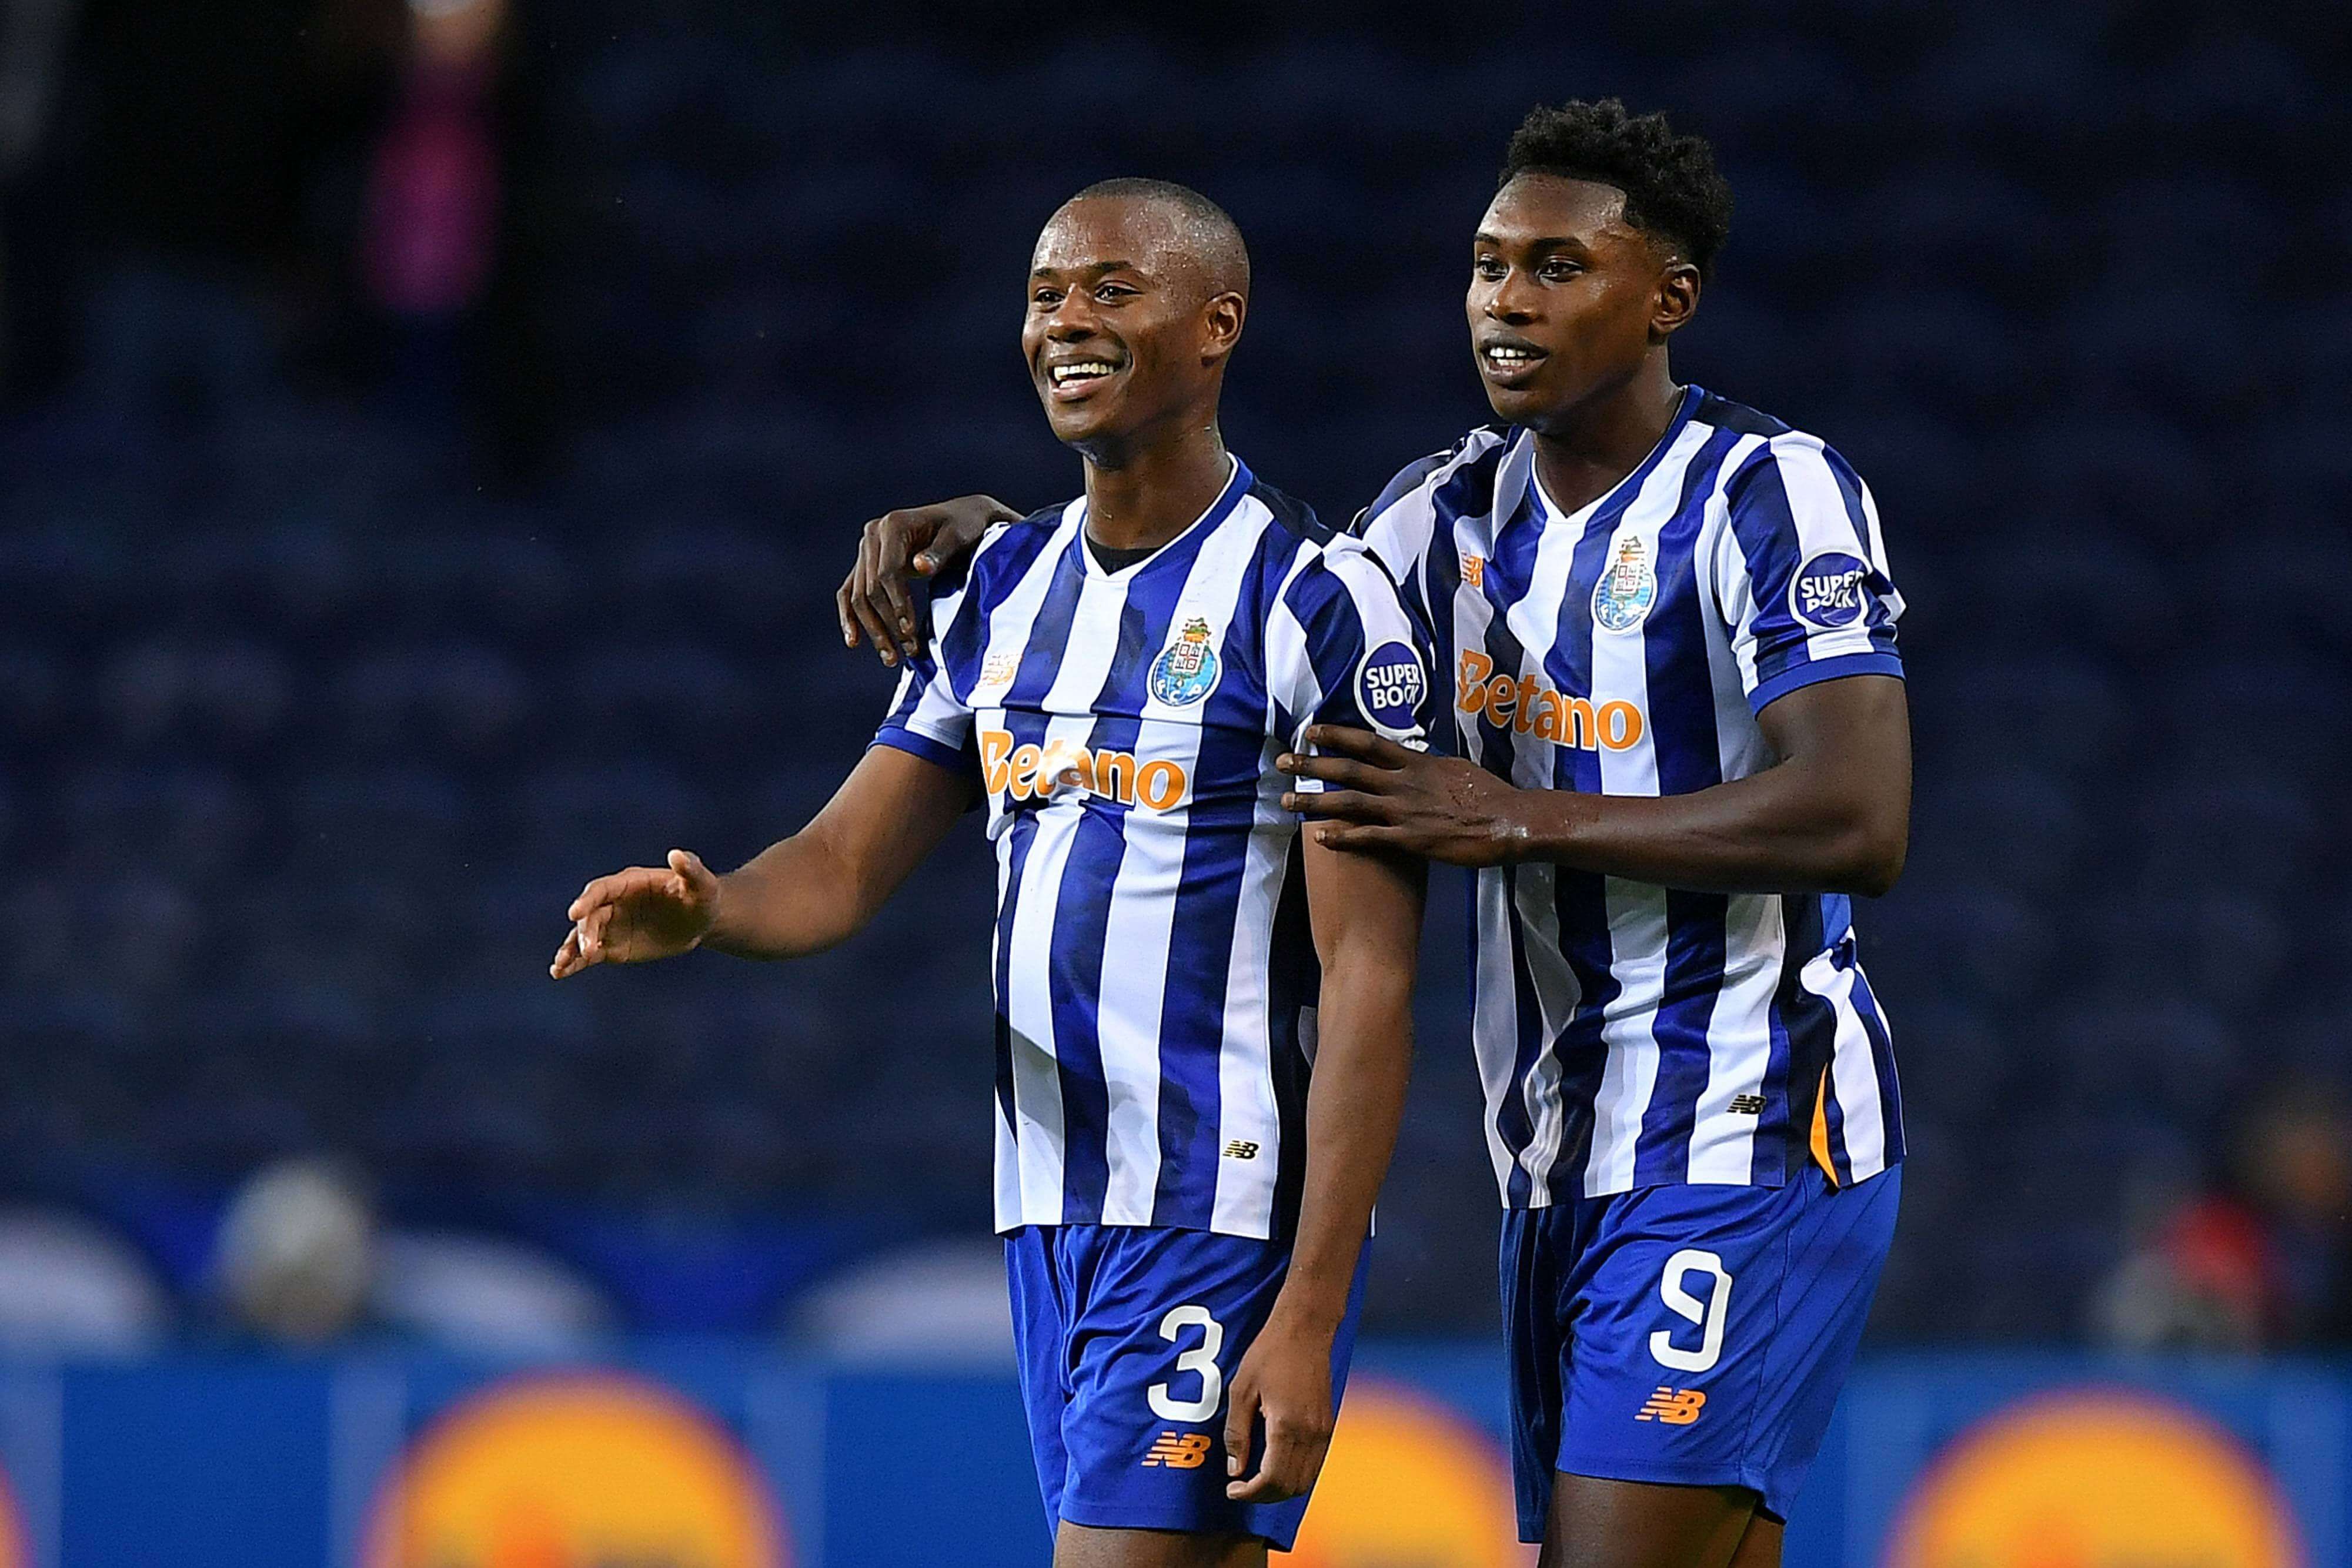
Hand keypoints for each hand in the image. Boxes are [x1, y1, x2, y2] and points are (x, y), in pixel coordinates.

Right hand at [549, 850, 720, 977]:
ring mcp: (610, 926)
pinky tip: (560, 973)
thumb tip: (677, 854)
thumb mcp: (701, 884)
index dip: (587, 900)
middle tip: (589, 950)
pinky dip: (573, 963)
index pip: (601, 889)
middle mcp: (614, 903)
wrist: (700, 920)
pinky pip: (588, 955)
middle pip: (591, 916)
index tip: (575, 913)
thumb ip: (690, 869)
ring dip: (569, 949)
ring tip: (559, 967)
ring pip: (582, 936)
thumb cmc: (701, 896)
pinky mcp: (612, 947)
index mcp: (628, 882)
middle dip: (586, 932)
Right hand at [835, 496, 1020, 666]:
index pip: (887, 573)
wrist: (963, 517)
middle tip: (905, 653)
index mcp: (893, 525)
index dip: (897, 604)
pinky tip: (854, 641)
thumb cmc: (965, 527)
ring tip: (890, 658)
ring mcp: (867, 548)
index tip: (909, 632)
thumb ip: (939, 553)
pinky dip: (850, 616)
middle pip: (870, 589)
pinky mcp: (867, 562)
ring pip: (859, 596)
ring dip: (872, 629)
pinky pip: (851, 591)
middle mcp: (873, 534)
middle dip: (886, 624)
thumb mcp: (958, 537)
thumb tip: (919, 566)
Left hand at [1223, 1312, 1336, 1503]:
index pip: (1273, 1480)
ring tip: (1255, 1479)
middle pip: (1291, 1487)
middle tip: (1240, 1487)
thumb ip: (1237, 1433)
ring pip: (1305, 1481)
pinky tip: (1274, 1463)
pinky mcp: (1327, 1426)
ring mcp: (1323, 1431)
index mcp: (1287, 1426)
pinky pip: (1313, 1465)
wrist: (1305, 1329)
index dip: (1250, 1493)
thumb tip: (1235, 1470)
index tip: (1231, 1489)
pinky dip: (1293, 1475)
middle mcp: (1311, 1434)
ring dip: (1279, 1489)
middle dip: (1263, 1496)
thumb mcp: (1241, 1390)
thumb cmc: (1269, 1353)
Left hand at [1279, 726, 1533, 866]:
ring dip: (1313, 801)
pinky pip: (1367, 837)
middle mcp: (1403, 782)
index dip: (1336, 734)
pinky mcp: (1409, 839)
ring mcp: (1404, 811)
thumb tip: (1413, 758)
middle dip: (1311, 764)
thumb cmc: (1488, 795)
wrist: (1508, 821)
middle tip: (1281, 761)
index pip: (1367, 742)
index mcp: (1416, 762)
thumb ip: (1427, 764)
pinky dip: (1341, 836)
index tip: (1311, 731)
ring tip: (1285, 800)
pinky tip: (1319, 837)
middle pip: (1348, 769)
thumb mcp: (1454, 768)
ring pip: (1349, 802)